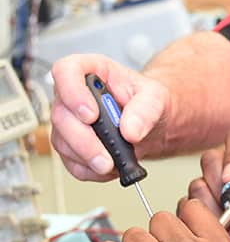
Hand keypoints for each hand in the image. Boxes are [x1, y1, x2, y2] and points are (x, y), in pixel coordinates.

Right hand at [51, 53, 168, 180]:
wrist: (151, 125)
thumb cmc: (147, 102)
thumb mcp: (156, 97)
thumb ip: (146, 109)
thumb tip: (131, 130)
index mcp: (91, 71)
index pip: (66, 71)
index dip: (72, 92)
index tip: (91, 115)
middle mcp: (73, 95)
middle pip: (61, 115)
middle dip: (83, 140)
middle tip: (106, 155)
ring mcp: (69, 122)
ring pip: (62, 142)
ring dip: (87, 158)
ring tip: (113, 163)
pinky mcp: (71, 146)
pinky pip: (71, 163)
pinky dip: (91, 170)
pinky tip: (110, 167)